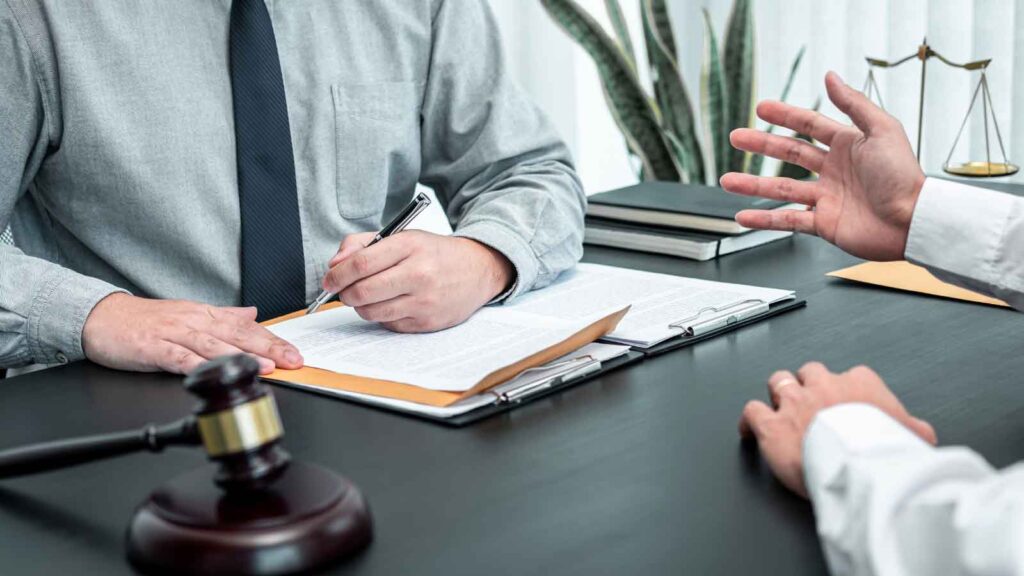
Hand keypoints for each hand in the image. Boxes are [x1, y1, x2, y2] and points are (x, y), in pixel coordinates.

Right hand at [82, 293, 302, 374]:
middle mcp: (193, 321)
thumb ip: (223, 316)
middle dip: (267, 348)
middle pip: (236, 334)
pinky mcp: (151, 347)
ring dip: (240, 356)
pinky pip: (177, 357)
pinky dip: (196, 365)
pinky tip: (213, 373)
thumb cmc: (145, 320)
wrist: (101, 317)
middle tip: (291, 360)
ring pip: (212, 344)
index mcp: (204, 315)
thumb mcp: (189, 314)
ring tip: (264, 366)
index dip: (273, 340)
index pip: (247, 328)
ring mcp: (172, 333)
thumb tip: (253, 314)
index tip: (295, 353)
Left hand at [323, 231, 513, 331]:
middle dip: (345, 294)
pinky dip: (382, 316)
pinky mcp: (427, 322)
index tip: (329, 279)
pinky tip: (392, 304)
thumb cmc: (434, 253)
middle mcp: (419, 274)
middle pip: (363, 291)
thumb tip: (335, 265)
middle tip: (344, 291)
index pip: (361, 263)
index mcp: (410, 246)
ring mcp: (424, 301)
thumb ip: (363, 245)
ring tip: (369, 296)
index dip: (338, 275)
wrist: (477, 270)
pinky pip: (388, 324)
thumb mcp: (402, 237)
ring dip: (361, 306)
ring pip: (372, 312)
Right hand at [721, 72, 926, 260]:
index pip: (809, 126)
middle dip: (761, 145)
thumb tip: (830, 76)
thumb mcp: (882, 130)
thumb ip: (854, 103)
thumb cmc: (904, 177)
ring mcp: (827, 198)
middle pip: (789, 154)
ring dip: (753, 184)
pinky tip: (743, 217)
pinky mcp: (824, 224)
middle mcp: (834, 171)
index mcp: (849, 146)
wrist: (912, 221)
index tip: (761, 108)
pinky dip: (764, 219)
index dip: (785, 115)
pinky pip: (788, 221)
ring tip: (727, 181)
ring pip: (781, 189)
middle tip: (736, 137)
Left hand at [739, 362, 936, 496]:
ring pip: (779, 381)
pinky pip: (752, 411)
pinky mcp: (772, 424)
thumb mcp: (914, 437)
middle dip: (809, 384)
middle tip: (811, 402)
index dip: (847, 391)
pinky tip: (750, 430)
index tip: (848, 405)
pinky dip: (749, 420)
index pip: (853, 376)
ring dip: (779, 392)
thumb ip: (915, 430)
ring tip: (780, 405)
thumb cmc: (884, 451)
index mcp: (860, 383)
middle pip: (810, 371)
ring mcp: (794, 403)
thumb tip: (924, 435)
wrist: (858, 466)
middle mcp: (823, 386)